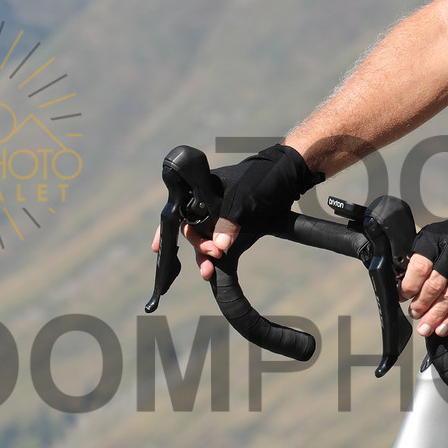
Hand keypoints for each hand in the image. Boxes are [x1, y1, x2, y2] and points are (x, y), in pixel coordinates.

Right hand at [173, 144, 321, 279]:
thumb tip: (219, 246)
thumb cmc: (263, 179)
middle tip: (212, 257)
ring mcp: (221, 215)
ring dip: (205, 255)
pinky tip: (213, 268)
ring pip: (206, 238)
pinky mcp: (235, 225)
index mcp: (203, 191)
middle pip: (192, 229)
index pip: (179, 211)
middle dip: (197, 246)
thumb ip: (230, 220)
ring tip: (208, 271)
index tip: (158, 248)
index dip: (166, 230)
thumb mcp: (245, 199)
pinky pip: (220, 241)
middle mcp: (208, 203)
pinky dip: (216, 254)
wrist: (289, 176)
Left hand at [399, 197, 447, 336]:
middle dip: (421, 304)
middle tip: (414, 313)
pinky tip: (443, 327)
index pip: (420, 267)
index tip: (402, 296)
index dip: (408, 286)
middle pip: (435, 284)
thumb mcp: (437, 235)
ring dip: (436, 316)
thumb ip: (421, 257)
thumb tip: (404, 283)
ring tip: (425, 328)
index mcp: (438, 240)